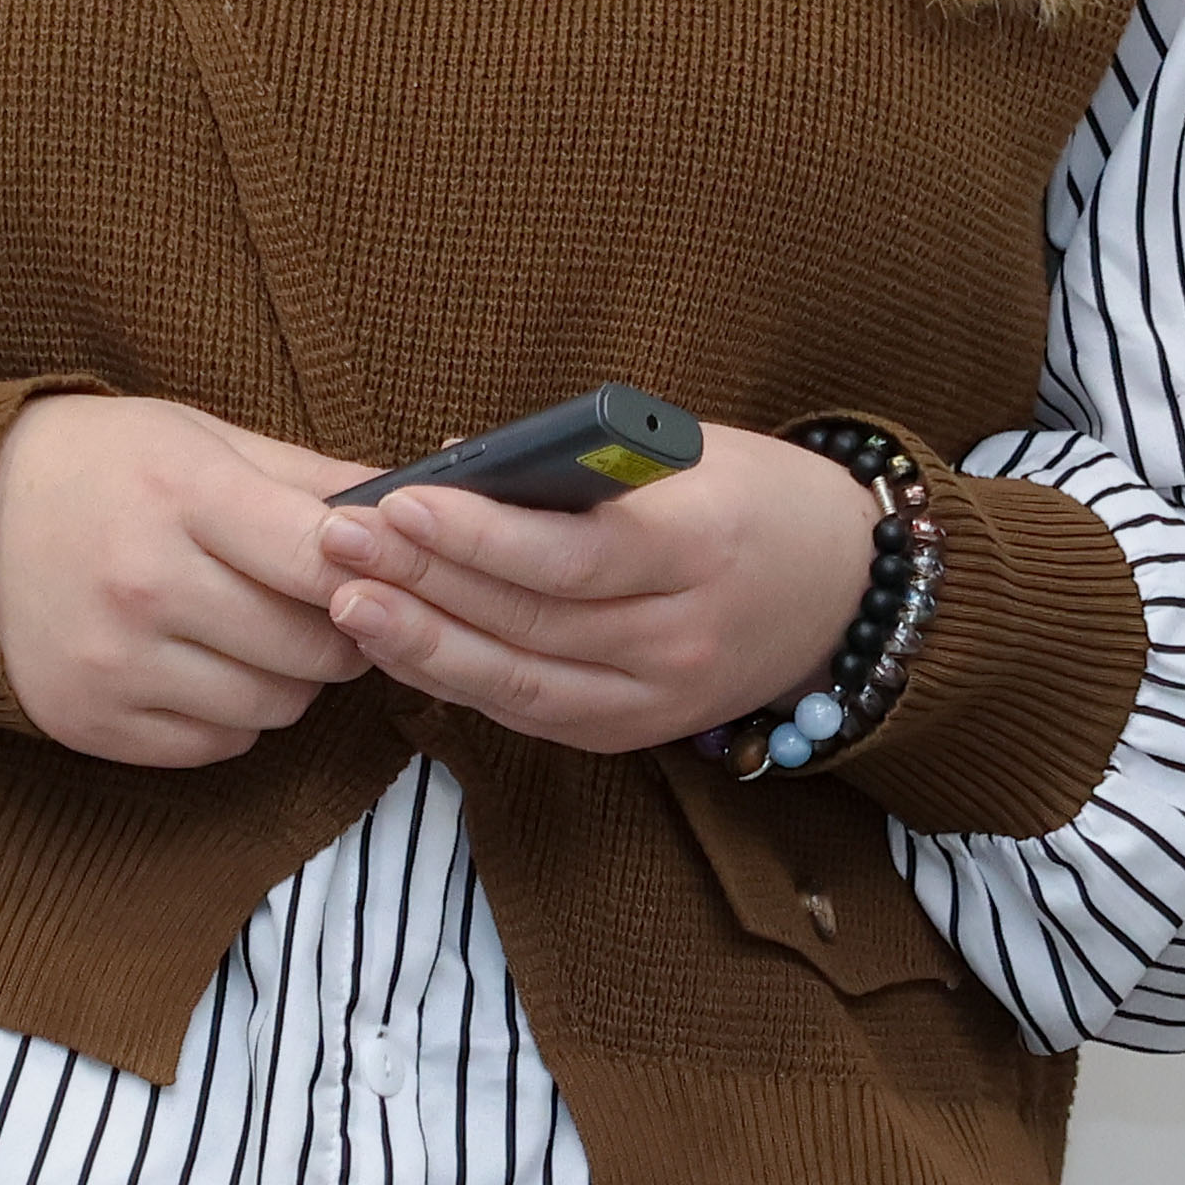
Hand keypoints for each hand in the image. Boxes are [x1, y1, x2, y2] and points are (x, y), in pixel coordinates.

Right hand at [0, 395, 378, 767]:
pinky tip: (204, 668)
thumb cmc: (96, 468)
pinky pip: (217, 746)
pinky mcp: (91, 722)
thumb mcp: (197, 437)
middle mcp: (143, 583)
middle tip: (322, 606)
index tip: (381, 570)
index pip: (319, 555)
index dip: (371, 571)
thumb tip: (412, 502)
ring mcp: (113, 662)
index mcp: (179, 494)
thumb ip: (308, 476)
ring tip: (257, 634)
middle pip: (309, 647)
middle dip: (338, 631)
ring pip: (273, 708)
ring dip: (287, 680)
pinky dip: (231, 717)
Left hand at [314, 435, 879, 755]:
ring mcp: (661, 697)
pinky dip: (459, 681)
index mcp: (705, 546)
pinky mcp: (638, 731)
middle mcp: (683, 636)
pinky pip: (533, 713)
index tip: (401, 502)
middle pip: (532, 619)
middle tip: (338, 542)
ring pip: (521, 682)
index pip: (577, 554)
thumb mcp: (689, 453)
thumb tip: (457, 462)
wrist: (846, 591)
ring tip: (346, 599)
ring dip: (422, 642)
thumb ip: (580, 463)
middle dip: (423, 580)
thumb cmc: (753, 497)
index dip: (482, 536)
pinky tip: (399, 643)